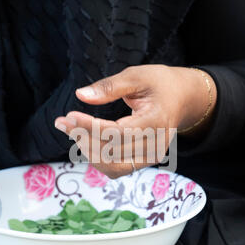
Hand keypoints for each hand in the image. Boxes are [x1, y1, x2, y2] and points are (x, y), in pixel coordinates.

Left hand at [54, 64, 216, 178]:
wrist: (182, 99)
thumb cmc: (159, 84)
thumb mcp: (136, 76)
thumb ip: (109, 87)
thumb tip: (80, 95)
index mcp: (156, 121)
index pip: (118, 133)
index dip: (90, 127)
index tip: (69, 116)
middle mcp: (155, 145)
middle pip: (112, 152)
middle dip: (83, 138)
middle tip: (62, 122)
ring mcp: (150, 157)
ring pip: (112, 166)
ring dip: (87, 152)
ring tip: (72, 131)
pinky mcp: (143, 161)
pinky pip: (115, 168)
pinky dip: (97, 158)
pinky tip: (85, 141)